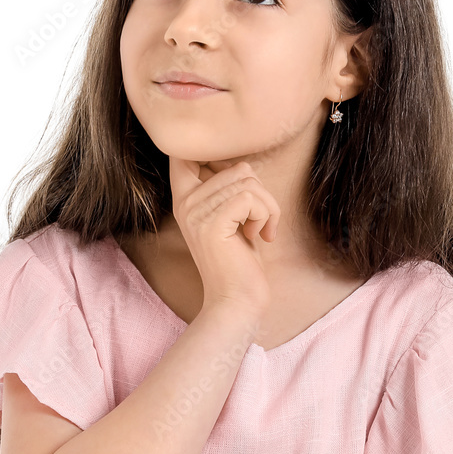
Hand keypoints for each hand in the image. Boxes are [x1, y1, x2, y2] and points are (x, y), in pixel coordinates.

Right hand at [168, 156, 279, 316]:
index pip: (186, 153)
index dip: (218, 155)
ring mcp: (196, 212)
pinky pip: (251, 198)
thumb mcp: (231, 216)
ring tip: (259, 230)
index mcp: (185, 197)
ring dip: (267, 206)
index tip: (238, 185)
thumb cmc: (239, 259)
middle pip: (236, 166)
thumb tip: (242, 162)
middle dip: (261, 192)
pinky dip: (266, 216)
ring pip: (248, 180)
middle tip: (260, 220)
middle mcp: (184, 201)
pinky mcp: (212, 223)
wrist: (236, 300)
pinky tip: (260, 236)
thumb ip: (228, 187)